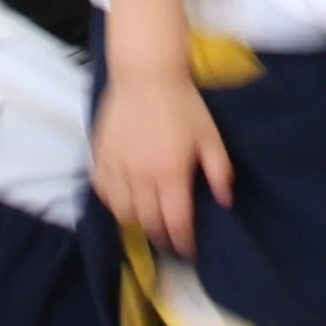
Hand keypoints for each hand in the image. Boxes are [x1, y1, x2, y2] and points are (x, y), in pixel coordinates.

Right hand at [91, 75, 230, 256]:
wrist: (146, 75)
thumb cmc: (184, 104)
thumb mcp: (211, 136)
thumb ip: (219, 171)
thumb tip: (224, 201)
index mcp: (171, 173)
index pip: (176, 222)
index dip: (183, 242)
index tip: (189, 250)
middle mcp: (142, 175)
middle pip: (148, 222)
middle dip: (162, 237)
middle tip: (170, 240)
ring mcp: (117, 167)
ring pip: (122, 212)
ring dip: (137, 223)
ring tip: (148, 222)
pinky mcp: (100, 156)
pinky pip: (103, 192)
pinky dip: (113, 203)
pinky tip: (124, 200)